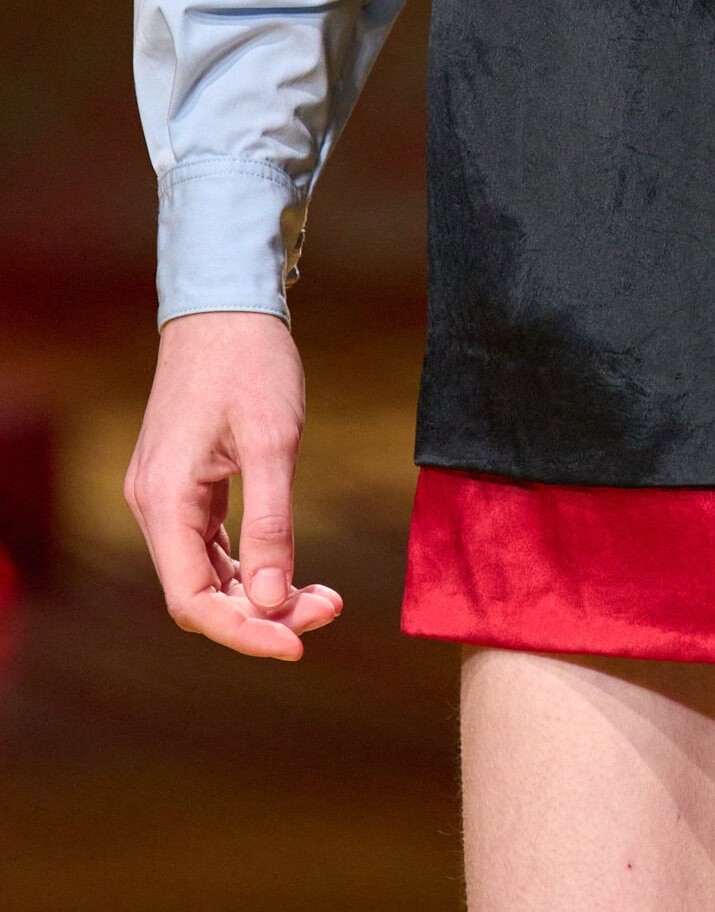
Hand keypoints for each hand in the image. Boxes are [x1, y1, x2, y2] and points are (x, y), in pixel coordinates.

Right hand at [124, 312, 341, 661]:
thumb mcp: (272, 440)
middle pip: (201, 595)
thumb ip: (271, 523)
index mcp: (163, 501)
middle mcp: (152, 506)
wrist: (225, 302)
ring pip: (208, 575)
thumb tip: (269, 602)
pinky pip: (212, 547)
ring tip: (324, 595)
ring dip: (260, 594)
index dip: (243, 632)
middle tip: (330, 606)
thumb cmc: (249, 360)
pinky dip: (250, 566)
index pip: (192, 600)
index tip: (299, 642)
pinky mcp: (184, 485)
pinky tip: (290, 572)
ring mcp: (165, 496)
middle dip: (263, 613)